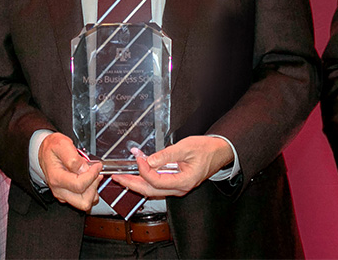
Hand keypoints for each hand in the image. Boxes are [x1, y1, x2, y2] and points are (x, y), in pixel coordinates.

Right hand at [39, 132, 101, 210]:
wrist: (46, 151)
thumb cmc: (52, 148)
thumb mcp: (62, 144)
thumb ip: (73, 158)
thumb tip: (84, 169)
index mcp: (57, 178)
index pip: (79, 185)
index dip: (92, 175)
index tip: (97, 166)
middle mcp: (59, 190)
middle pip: (83, 202)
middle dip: (93, 187)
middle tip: (95, 174)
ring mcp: (63, 194)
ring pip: (84, 203)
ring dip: (93, 190)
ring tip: (92, 176)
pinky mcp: (67, 195)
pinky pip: (83, 199)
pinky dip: (90, 191)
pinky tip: (89, 179)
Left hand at [111, 135, 232, 197]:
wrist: (220, 152)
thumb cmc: (207, 149)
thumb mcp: (186, 147)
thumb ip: (166, 154)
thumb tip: (149, 160)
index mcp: (184, 181)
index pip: (157, 181)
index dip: (144, 170)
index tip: (138, 159)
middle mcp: (180, 188)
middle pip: (151, 191)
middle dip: (132, 184)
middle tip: (117, 178)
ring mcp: (178, 187)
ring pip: (153, 190)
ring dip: (137, 183)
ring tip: (123, 177)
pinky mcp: (176, 182)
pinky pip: (158, 185)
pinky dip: (146, 180)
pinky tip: (138, 174)